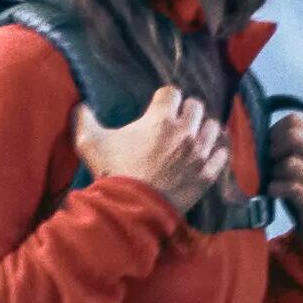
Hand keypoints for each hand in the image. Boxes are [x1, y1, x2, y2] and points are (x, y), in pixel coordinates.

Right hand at [75, 94, 218, 204]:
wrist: (130, 210)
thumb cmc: (112, 173)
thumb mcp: (89, 142)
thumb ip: (84, 119)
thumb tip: (80, 105)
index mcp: (160, 119)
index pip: (172, 92)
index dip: (165, 99)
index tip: (160, 108)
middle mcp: (185, 132)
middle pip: (196, 106)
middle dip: (186, 111)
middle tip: (177, 122)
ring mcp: (199, 153)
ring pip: (213, 127)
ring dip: (204, 130)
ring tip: (194, 137)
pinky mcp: (207, 174)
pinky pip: (222, 155)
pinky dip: (216, 153)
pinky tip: (208, 155)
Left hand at [268, 110, 302, 248]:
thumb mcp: (302, 168)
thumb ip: (287, 150)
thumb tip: (255, 136)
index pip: (295, 121)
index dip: (274, 132)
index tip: (269, 149)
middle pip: (294, 138)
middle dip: (273, 149)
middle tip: (269, 164)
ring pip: (291, 164)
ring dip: (274, 173)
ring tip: (273, 181)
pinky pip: (294, 189)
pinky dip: (277, 189)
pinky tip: (274, 193)